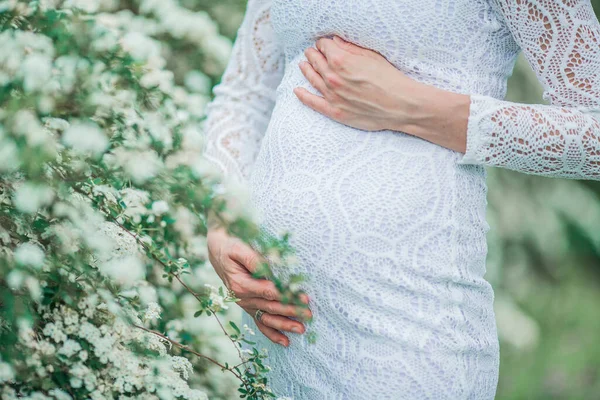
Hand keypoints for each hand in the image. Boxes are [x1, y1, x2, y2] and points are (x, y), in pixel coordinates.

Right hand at [207, 226, 311, 346]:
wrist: (218, 250)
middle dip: (291, 311)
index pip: (268, 292)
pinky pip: (260, 323)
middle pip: (271, 307)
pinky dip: (272, 333)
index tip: (303, 297)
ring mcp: (246, 304)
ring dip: (285, 325)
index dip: (287, 295)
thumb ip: (253, 260)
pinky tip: (285, 342)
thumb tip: (268, 270)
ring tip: (301, 329)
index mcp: (240, 284)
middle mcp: (242, 298)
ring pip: (267, 318)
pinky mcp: (249, 306)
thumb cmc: (231, 246)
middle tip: (309, 315)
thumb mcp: (239, 249)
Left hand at [294, 35, 469, 151]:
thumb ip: (350, 48)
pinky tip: (297, 91)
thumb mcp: (371, 56)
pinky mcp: (335, 111)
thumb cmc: (389, 78)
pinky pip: (313, 103)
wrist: (400, 104)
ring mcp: (332, 95)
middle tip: (311, 53)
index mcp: (341, 60)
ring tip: (303, 65)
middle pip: (316, 61)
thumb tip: (334, 41)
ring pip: (312, 79)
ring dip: (306, 70)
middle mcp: (333, 77)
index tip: (324, 44)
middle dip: (313, 55)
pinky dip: (303, 96)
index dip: (324, 43)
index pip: (324, 46)